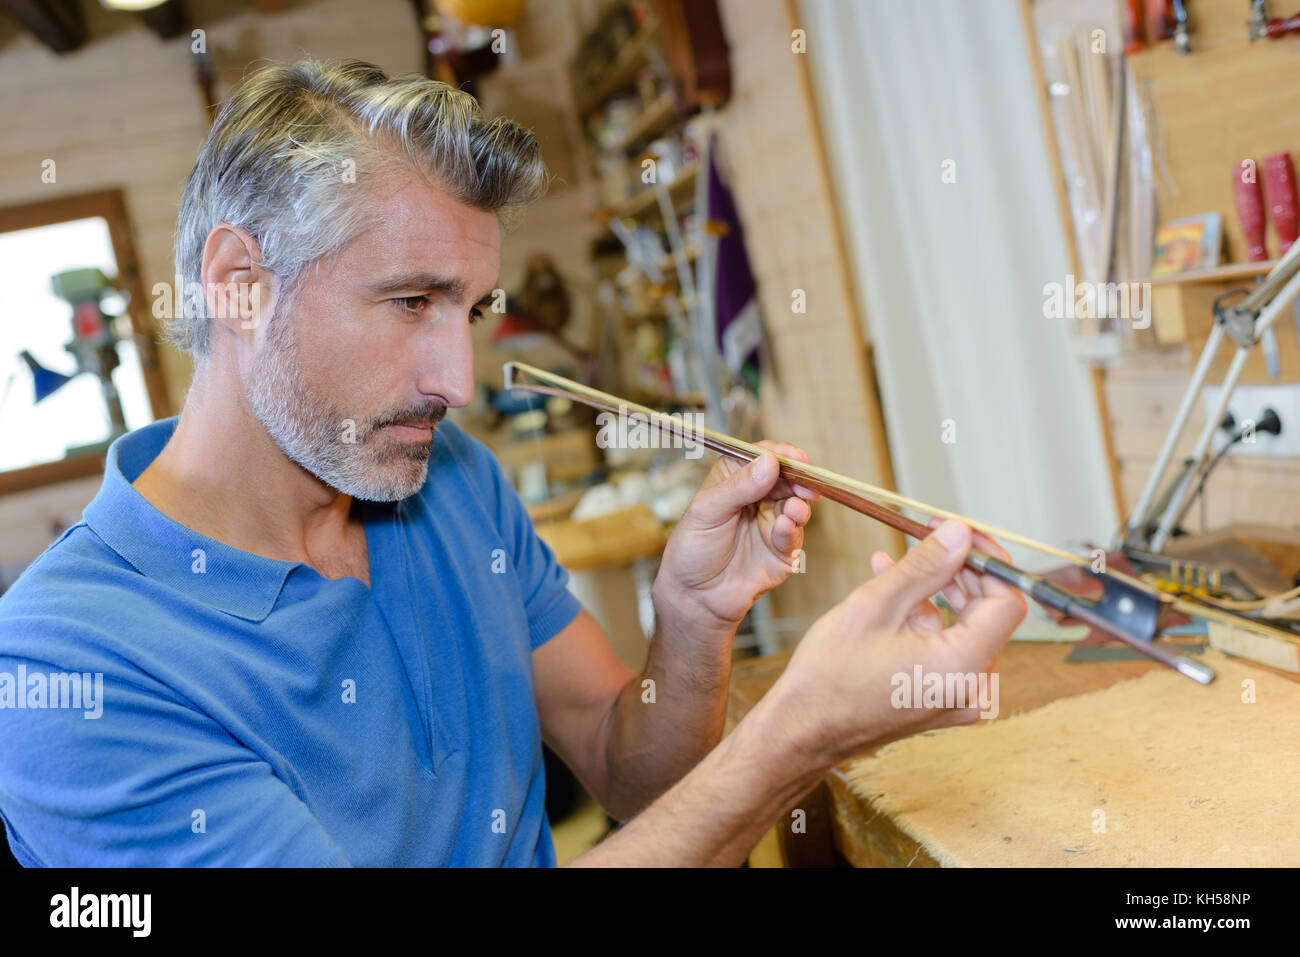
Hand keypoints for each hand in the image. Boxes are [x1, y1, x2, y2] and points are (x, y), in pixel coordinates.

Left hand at [653, 441, 819, 633]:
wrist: (695, 597)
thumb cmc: (692, 550)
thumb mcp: (707, 511)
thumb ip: (739, 487)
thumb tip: (769, 462)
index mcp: (734, 479)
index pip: (761, 456)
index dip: (780, 454)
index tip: (794, 457)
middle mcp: (756, 497)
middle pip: (786, 478)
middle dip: (798, 479)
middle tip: (805, 481)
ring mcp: (771, 522)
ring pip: (795, 503)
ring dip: (799, 503)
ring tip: (795, 508)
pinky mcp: (781, 549)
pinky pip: (794, 533)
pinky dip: (792, 528)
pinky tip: (784, 526)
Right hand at [763, 519, 1027, 770]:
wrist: (802, 730)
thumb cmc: (830, 676)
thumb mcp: (875, 606)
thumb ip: (925, 566)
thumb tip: (960, 533)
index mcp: (965, 667)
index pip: (1007, 601)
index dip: (987, 560)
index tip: (958, 534)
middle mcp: (973, 689)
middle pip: (989, 613)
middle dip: (959, 571)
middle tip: (928, 537)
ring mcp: (959, 698)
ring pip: (965, 627)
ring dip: (938, 591)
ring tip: (897, 564)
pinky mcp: (942, 700)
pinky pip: (947, 648)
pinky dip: (926, 619)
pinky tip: (893, 594)